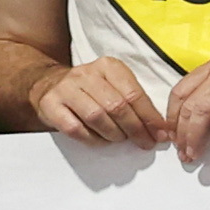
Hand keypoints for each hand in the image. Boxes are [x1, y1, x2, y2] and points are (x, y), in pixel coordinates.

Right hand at [32, 57, 168, 148]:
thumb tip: (160, 129)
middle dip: (135, 129)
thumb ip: (136, 103)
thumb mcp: (116, 87)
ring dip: (114, 134)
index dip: (150, 118)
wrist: (49, 85)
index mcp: (108, 67)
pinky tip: (99, 140)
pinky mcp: (50, 105)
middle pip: (117, 106)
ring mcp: (65, 89)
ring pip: (97, 117)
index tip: (160, 134)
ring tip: (120, 139)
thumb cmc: (92, 91)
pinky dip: (92, 139)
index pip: (134, 95)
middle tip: (144, 142)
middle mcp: (86, 74)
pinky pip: (75, 128)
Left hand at [160, 59, 209, 159]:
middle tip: (184, 153)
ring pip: (202, 109)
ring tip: (197, 152)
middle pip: (189, 103)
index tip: (174, 139)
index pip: (179, 92)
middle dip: (182, 133)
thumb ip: (208, 102)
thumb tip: (183, 130)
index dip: (172, 118)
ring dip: (196, 136)